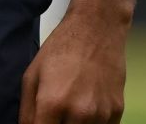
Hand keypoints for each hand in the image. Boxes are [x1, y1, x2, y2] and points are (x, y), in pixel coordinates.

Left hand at [20, 7, 127, 122]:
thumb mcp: (31, 76)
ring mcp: (101, 114)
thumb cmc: (60, 50)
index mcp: (52, 103)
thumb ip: (27, 111)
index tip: (41, 122)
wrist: (96, 31)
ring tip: (69, 109)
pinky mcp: (117, 112)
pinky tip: (85, 109)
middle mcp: (79, 113)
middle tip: (53, 115)